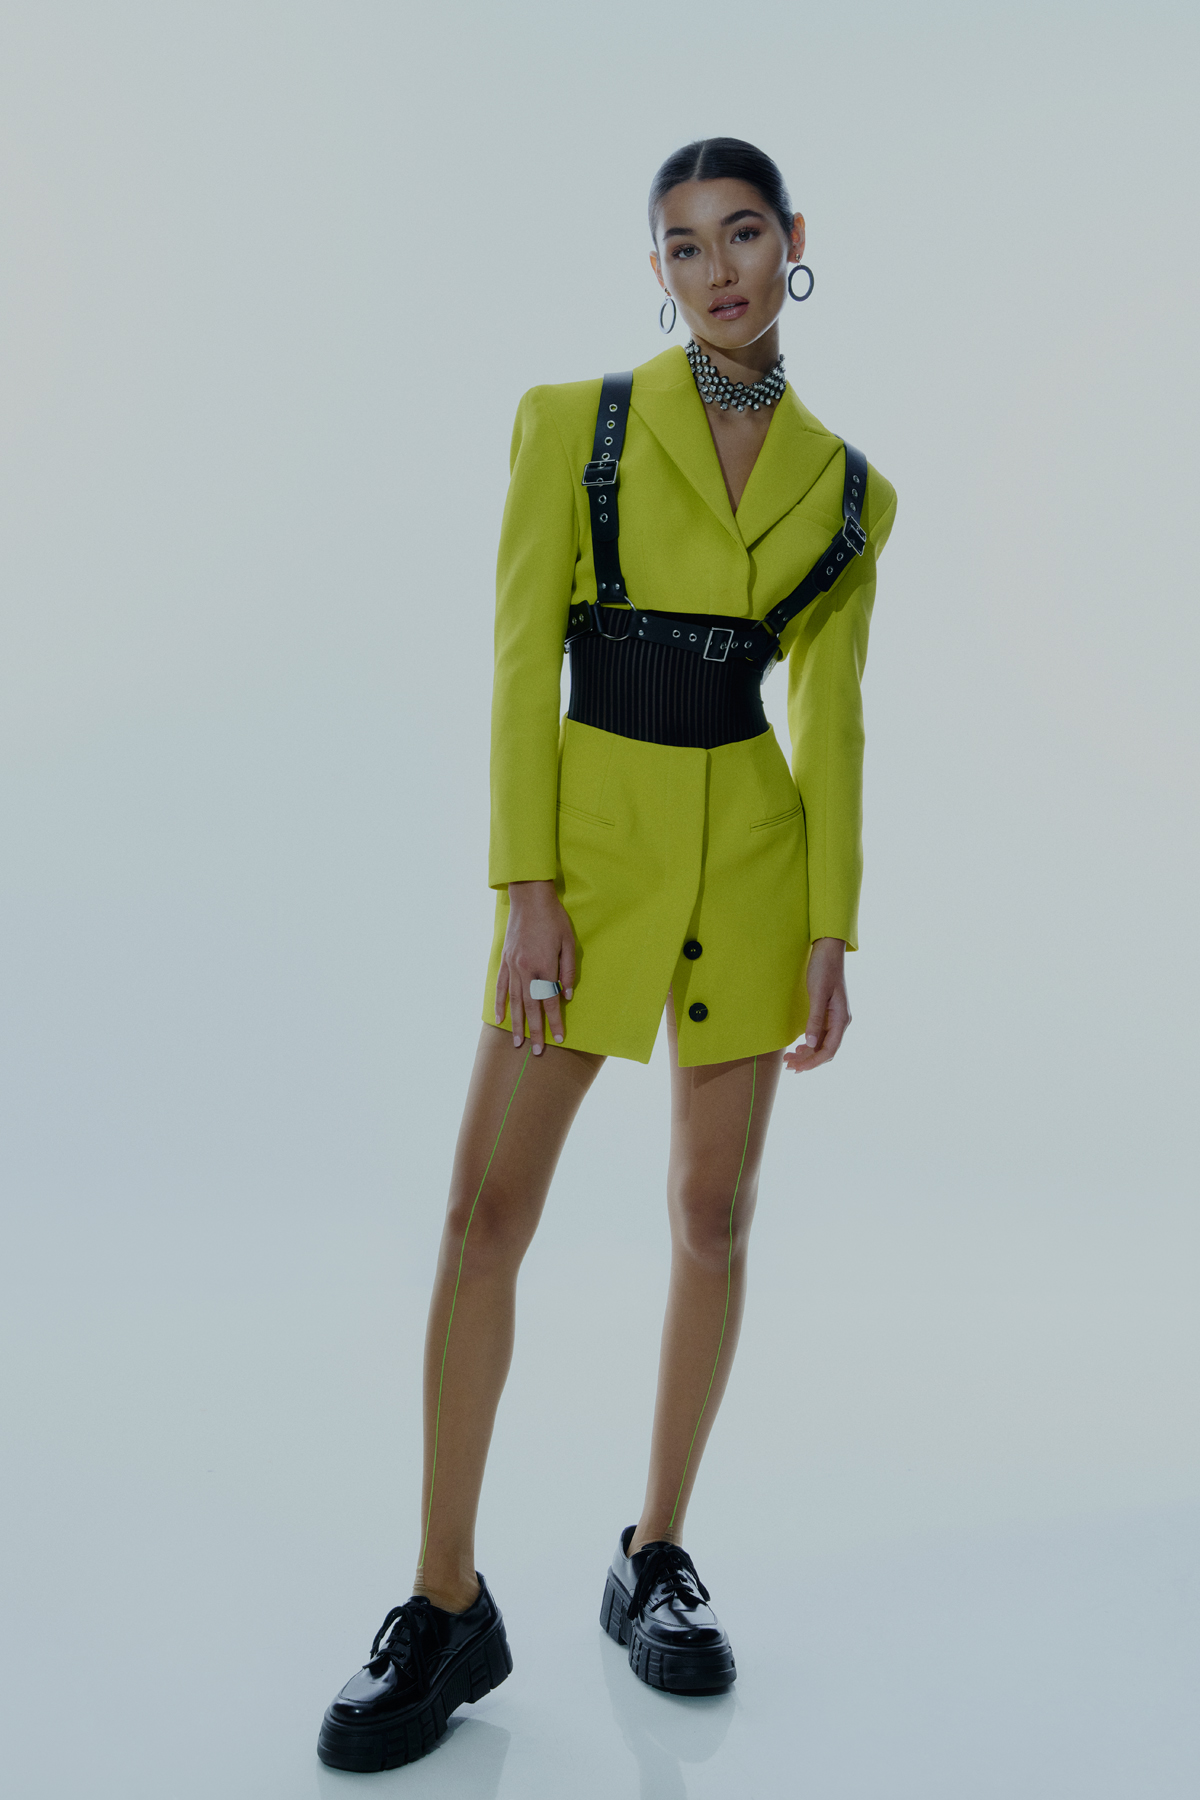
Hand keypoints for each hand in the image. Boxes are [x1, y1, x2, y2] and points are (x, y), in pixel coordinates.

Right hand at [495, 880, 576, 1055]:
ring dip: (516, 1023)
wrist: (530, 899)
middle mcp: (526, 970)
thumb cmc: (554, 919)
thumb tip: (566, 995)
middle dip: (535, 1030)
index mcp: (544, 966)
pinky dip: (499, 1003)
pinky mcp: (504, 961)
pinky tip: (499, 1018)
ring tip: (518, 1042)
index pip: (550, 1001)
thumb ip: (568, 970)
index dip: (555, 1021)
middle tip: (537, 1051)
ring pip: (514, 1001)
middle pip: (531, 1007)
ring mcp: (512, 966)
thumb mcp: (569, 943)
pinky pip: (500, 987)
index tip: (559, 1038)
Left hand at [784, 938, 850, 1072]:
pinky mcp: (829, 1012)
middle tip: (788, 1066)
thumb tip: (811, 1043)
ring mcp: (835, 1017)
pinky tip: (799, 1046)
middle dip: (808, 1060)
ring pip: (823, 1043)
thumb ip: (815, 1019)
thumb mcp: (818, 993)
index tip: (798, 1068)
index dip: (813, 1062)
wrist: (828, 950)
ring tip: (790, 1059)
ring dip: (808, 1053)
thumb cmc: (824, 969)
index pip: (829, 1050)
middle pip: (826, 1050)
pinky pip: (821, 1035)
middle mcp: (841, 1021)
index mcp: (841, 1019)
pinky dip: (810, 1043)